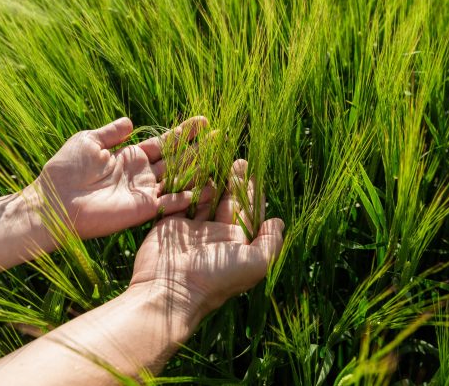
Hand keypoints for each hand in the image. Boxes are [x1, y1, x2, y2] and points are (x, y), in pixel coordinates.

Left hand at [24, 116, 207, 239]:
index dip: (184, 133)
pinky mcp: (143, 210)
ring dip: (200, 169)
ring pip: (179, 179)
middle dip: (199, 148)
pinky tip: (210, 187)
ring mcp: (144, 193)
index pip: (164, 143)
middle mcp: (141, 175)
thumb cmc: (65, 170)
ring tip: (223, 157)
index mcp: (129, 157)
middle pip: (177, 160)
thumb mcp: (88, 141)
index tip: (204, 121)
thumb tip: (130, 121)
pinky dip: (190, 197)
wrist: (53, 202)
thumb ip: (111, 133)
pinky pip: (172, 202)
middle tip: (222, 135)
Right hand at [129, 160, 284, 323]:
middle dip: (235, 182)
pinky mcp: (170, 224)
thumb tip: (279, 221)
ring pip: (206, 198)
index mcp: (236, 244)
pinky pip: (182, 200)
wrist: (170, 290)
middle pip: (228, 202)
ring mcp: (192, 230)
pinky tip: (195, 170)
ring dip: (213, 179)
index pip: (249, 213)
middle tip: (240, 160)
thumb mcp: (255, 263)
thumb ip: (271, 242)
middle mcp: (216, 236)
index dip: (253, 193)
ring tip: (219, 159)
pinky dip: (188, 185)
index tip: (255, 172)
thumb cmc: (216, 278)